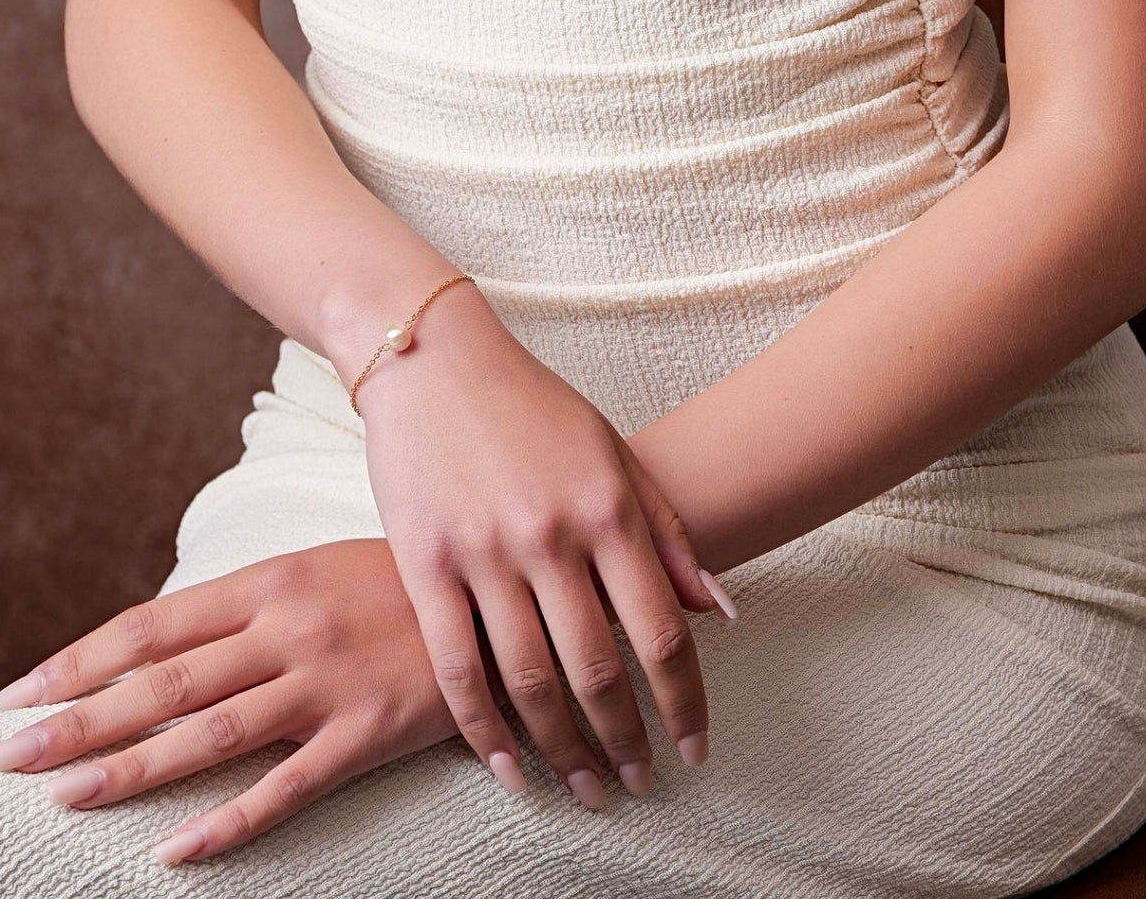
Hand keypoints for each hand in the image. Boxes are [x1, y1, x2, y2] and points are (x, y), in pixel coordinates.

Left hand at [0, 538, 455, 865]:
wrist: (509, 595)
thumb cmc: (399, 584)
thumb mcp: (317, 571)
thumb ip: (246, 606)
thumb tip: (160, 644)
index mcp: (271, 580)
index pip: (153, 625)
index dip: (81, 659)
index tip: (18, 693)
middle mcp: (288, 628)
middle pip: (164, 683)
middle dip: (78, 721)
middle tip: (6, 756)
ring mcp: (327, 682)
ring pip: (208, 734)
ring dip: (128, 769)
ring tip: (61, 800)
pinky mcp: (367, 734)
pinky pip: (284, 788)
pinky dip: (226, 824)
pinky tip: (174, 852)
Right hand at [351, 283, 726, 804]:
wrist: (432, 358)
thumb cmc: (530, 406)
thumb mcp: (612, 454)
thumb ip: (666, 531)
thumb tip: (720, 609)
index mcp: (607, 507)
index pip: (661, 629)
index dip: (684, 701)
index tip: (695, 748)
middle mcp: (551, 535)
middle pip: (598, 667)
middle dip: (625, 740)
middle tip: (638, 784)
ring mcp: (485, 552)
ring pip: (532, 680)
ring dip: (564, 748)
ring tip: (586, 787)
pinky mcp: (425, 565)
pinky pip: (459, 669)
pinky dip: (487, 730)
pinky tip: (512, 765)